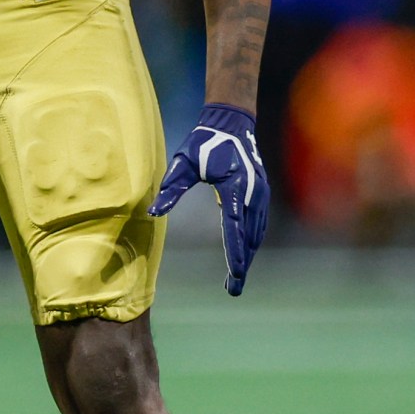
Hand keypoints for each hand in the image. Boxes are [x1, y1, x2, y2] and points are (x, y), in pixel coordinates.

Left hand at [149, 103, 268, 295]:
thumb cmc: (204, 143)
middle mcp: (252, 193)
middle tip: (234, 290)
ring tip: (236, 279)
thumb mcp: (182, 164)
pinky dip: (252, 241)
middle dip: (242, 264)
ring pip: (256, 233)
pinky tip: (245, 254)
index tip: (235, 274)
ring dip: (248, 255)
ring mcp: (260, 194)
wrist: (231, 124)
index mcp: (234, 188)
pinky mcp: (261, 193)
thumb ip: (171, 189)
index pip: (235, 227)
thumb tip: (154, 212)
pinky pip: (258, 223)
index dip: (235, 253)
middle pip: (249, 237)